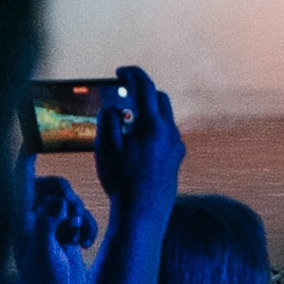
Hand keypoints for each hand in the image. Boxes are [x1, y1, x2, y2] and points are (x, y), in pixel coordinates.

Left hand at [13, 164, 100, 283]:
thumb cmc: (45, 283)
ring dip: (79, 214)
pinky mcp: (69, 236)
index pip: (20, 186)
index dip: (25, 164)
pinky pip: (83, 218)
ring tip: (77, 234)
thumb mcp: (44, 252)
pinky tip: (85, 243)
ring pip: (71, 202)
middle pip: (53, 188)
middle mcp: (35, 221)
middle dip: (66, 196)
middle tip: (71, 212)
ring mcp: (53, 228)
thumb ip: (46, 223)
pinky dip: (88, 226)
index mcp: (21, 222)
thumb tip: (56, 200)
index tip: (34, 146)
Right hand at [90, 67, 181, 215]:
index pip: (145, 88)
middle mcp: (170, 132)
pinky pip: (166, 136)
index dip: (133, 75)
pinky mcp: (177, 159)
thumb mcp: (106, 147)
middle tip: (124, 93)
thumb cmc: (121, 179)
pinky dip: (152, 130)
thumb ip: (109, 120)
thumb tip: (118, 108)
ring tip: (127, 120)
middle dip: (143, 93)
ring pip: (164, 119)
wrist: (142, 212)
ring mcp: (176, 146)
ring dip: (147, 113)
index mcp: (152, 124)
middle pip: (160, 100)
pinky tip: (137, 142)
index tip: (121, 71)